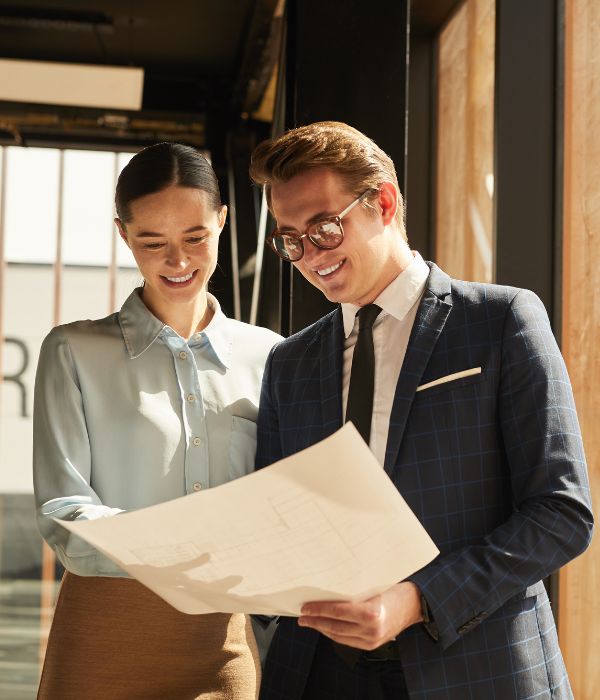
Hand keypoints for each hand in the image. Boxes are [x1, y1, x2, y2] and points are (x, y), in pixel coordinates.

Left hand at [298, 581, 422, 649]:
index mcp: (371, 612)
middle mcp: (372, 629)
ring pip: (339, 636)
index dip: (318, 610)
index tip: (305, 607)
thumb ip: (353, 589)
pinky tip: (325, 627)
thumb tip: (327, 586)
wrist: (416, 603)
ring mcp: (372, 640)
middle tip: (301, 615)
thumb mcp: (373, 584)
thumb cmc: (394, 588)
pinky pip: (347, 641)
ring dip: (322, 628)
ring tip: (309, 622)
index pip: (337, 612)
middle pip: (335, 626)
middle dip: (315, 621)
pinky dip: (334, 634)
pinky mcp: (373, 645)